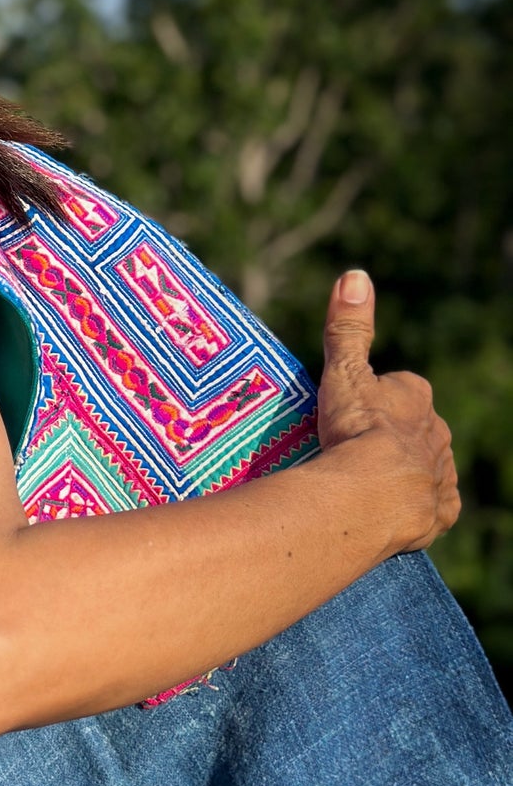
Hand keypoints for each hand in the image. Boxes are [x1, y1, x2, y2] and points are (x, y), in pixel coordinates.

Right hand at [317, 270, 459, 553]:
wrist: (373, 496)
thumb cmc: (357, 430)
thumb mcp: (344, 371)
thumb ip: (349, 327)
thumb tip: (354, 273)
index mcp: (416, 396)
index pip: (398, 388)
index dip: (373, 399)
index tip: (348, 413)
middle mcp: (437, 432)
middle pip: (413, 428)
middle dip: (389, 436)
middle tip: (349, 450)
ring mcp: (441, 474)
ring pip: (422, 466)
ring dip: (399, 471)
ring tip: (361, 483)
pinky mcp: (441, 511)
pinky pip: (429, 505)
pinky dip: (411, 505)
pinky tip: (387, 510)